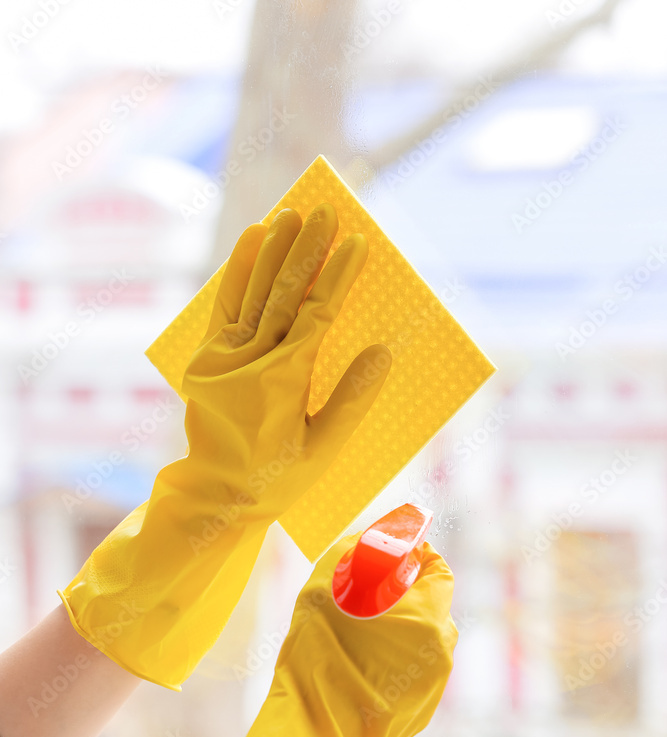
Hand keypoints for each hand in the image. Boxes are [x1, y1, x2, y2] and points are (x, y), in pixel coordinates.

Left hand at [175, 202, 391, 524]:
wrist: (215, 496)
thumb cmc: (276, 478)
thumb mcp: (322, 451)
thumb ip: (350, 401)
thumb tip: (382, 354)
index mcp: (280, 382)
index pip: (315, 316)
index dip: (337, 278)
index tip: (357, 243)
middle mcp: (247, 361)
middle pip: (282, 293)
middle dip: (307, 250)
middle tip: (327, 212)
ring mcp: (221, 356)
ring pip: (253, 292)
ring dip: (275, 250)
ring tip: (294, 213)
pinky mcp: (206, 357)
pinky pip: (224, 305)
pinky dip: (238, 270)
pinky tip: (253, 237)